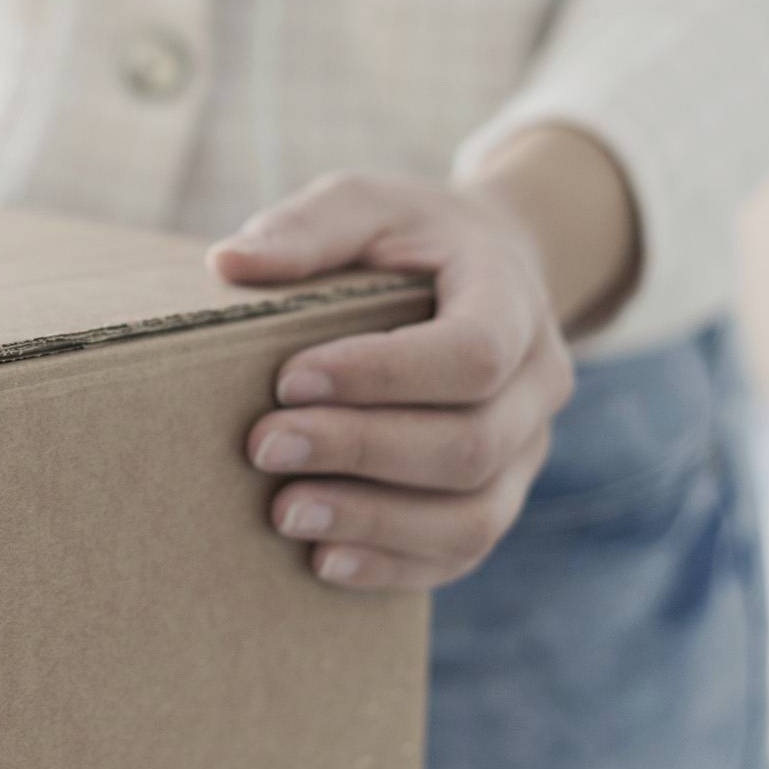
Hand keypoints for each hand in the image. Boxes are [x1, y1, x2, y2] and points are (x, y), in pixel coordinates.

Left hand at [210, 131, 635, 590]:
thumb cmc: (412, 237)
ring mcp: (527, 451)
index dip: (383, 375)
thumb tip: (229, 261)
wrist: (485, 271)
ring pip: (474, 517)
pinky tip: (322, 562)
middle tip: (262, 446)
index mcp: (513, 300)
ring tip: (284, 514)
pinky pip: (462, 554)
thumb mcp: (367, 203)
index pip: (473, 354)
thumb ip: (309, 227)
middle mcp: (539, 384)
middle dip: (359, 451)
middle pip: (469, 444)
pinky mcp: (500, 497)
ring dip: (373, 522)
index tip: (288, 378)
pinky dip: (393, 566)